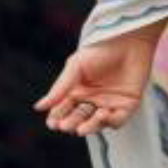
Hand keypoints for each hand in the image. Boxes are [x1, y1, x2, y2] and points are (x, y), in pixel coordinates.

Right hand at [32, 21, 167, 136]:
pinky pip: (117, 120)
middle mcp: (91, 102)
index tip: (54, 122)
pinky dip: (109, 121)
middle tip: (67, 124)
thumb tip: (38, 107)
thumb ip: (60, 87)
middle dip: (71, 124)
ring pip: (95, 125)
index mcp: (76, 93)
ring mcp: (109, 104)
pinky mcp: (127, 105)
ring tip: (83, 126)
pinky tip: (103, 114)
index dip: (56, 120)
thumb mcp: (76, 66)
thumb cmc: (101, 50)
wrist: (129, 40)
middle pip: (77, 121)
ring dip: (89, 127)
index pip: (61, 113)